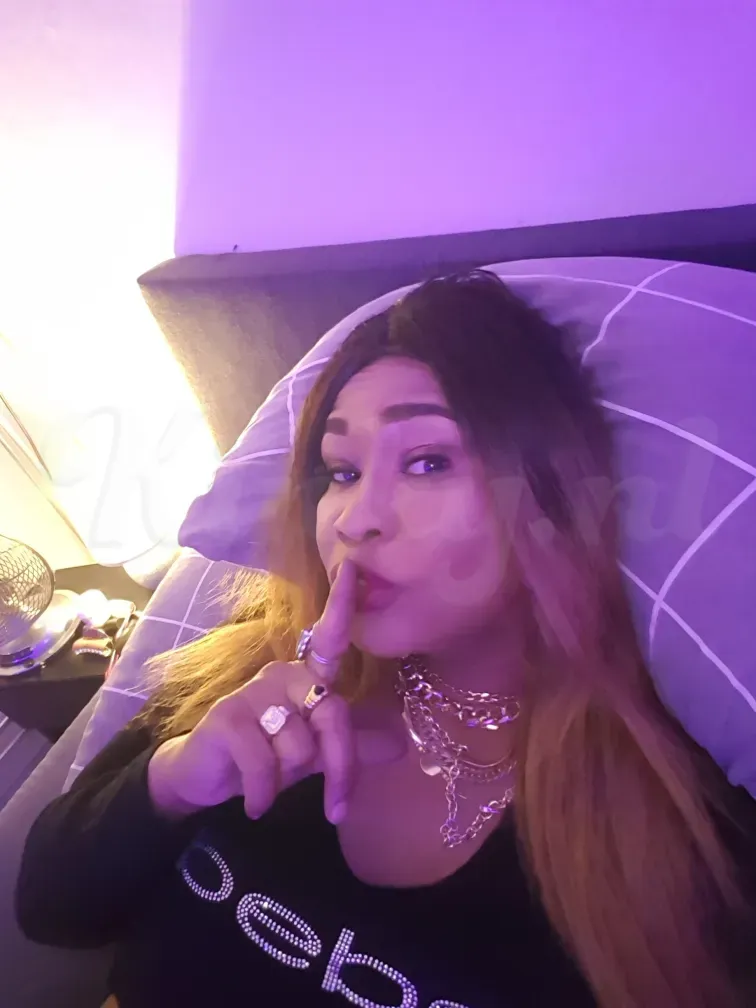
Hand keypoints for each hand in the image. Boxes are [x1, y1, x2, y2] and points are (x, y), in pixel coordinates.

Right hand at [148, 560, 398, 824]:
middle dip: (340, 767)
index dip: (342, 605)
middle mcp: (283, 676)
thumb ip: (352, 748)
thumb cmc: (264, 758)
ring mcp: (253, 693)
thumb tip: (401, 745)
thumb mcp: (314, 754)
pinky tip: (255, 804)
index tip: (354, 566)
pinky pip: (265, 764)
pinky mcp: (228, 719)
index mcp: (306, 679)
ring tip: (268, 784)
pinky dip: (264, 793)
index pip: (330, 639)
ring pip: (299, 745)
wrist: (205, 780)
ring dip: (288, 780)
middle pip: (333, 713)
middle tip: (336, 805)